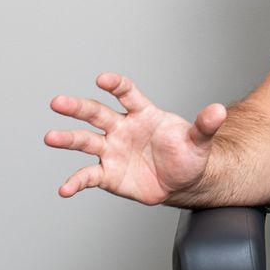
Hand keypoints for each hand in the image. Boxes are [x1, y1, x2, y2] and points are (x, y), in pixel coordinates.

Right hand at [45, 73, 225, 204]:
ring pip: (86, 141)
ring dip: (68, 139)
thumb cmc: (187, 154)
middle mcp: (122, 128)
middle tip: (58, 102)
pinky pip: (88, 176)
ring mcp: (111, 150)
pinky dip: (75, 183)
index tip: (104, 79)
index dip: (116, 85)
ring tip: (50, 137)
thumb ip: (205, 126)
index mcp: (143, 114)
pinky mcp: (107, 174)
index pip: (127, 94)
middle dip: (77, 107)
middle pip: (97, 113)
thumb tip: (219, 110)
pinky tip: (64, 190)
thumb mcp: (199, 140)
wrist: (183, 182)